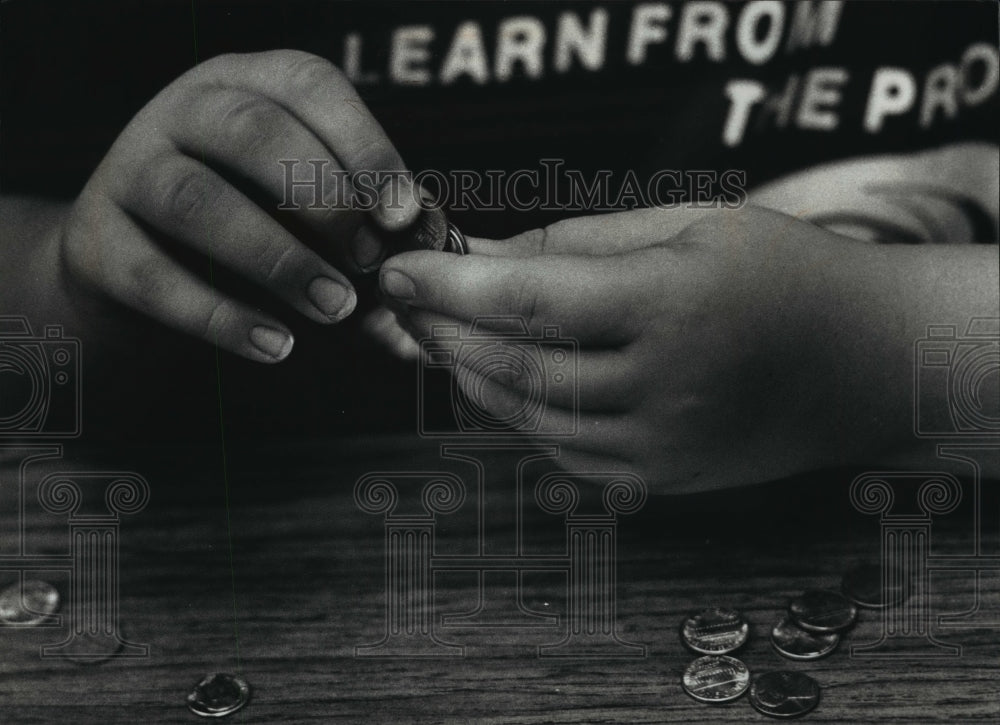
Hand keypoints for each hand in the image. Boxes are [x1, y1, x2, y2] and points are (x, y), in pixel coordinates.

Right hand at [57, 50, 418, 361]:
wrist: (136, 260)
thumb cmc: (248, 220)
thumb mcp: (300, 198)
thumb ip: (358, 215)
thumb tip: (429, 251)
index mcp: (245, 83)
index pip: (309, 87)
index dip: (364, 145)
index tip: (402, 210)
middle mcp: (181, 111)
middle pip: (252, 133)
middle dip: (323, 198)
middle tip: (370, 259)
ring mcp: (129, 171)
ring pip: (198, 201)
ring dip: (277, 259)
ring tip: (334, 307)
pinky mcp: (97, 241)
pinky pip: (156, 278)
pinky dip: (221, 317)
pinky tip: (276, 345)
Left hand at [376, 205, 922, 492]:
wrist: (866, 363)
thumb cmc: (783, 273)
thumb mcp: (689, 225)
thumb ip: (579, 242)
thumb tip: (485, 252)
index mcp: (672, 305)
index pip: (530, 299)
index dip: (450, 285)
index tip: (399, 270)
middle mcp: (664, 386)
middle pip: (517, 367)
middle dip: (446, 333)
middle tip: (407, 304)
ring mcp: (664, 445)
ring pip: (531, 418)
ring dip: (473, 377)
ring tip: (442, 338)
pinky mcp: (663, 479)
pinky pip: (564, 451)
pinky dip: (519, 415)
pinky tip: (501, 381)